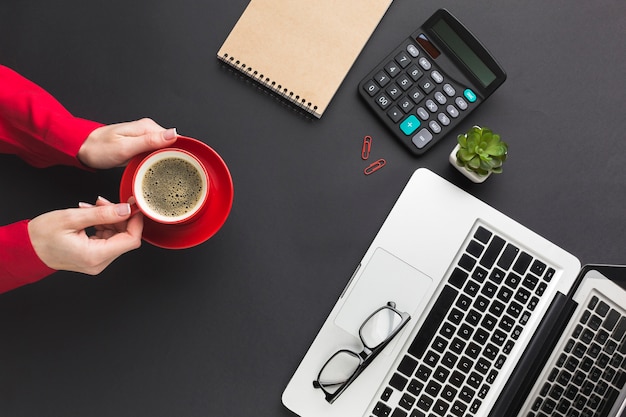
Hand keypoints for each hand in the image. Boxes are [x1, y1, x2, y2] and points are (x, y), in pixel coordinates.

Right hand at [28, 197, 142, 274]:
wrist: (26, 248)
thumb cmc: (41, 236)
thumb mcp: (72, 218)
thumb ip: (102, 214)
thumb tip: (125, 209)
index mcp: (95, 256)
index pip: (131, 240)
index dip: (135, 221)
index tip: (132, 205)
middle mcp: (98, 263)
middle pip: (124, 238)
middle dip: (118, 217)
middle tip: (104, 202)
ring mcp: (96, 262)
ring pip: (115, 237)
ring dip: (108, 219)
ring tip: (91, 208)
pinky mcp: (92, 258)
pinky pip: (106, 240)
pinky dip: (102, 225)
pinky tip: (89, 217)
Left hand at [77, 118, 176, 168]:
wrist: (83, 148)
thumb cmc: (99, 148)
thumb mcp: (125, 147)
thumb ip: (150, 141)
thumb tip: (173, 134)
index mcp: (147, 127)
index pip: (174, 137)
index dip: (182, 151)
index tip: (185, 165)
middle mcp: (148, 130)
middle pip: (171, 144)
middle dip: (175, 158)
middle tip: (174, 175)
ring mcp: (144, 138)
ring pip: (164, 150)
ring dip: (167, 161)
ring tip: (168, 175)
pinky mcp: (140, 146)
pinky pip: (155, 153)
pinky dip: (158, 162)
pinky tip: (158, 170)